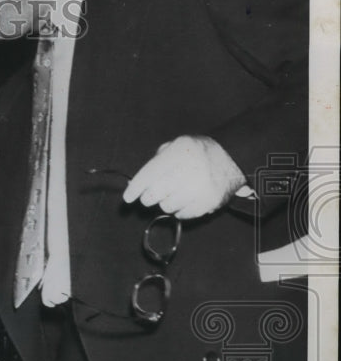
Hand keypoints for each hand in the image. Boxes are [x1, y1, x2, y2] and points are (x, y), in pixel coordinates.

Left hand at [123, 135, 246, 219]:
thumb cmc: (197, 152)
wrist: (233, 157)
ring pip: (167, 206)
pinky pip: (182, 215)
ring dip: (166, 203)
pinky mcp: (210, 202)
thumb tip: (135, 185)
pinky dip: (180, 210)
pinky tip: (186, 199)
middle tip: (149, 196)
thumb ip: (156, 161)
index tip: (127, 198)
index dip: (135, 188)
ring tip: (175, 193)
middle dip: (148, 197)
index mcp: (180, 152)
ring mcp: (201, 187)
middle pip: (154, 194)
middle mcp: (191, 169)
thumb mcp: (177, 145)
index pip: (149, 174)